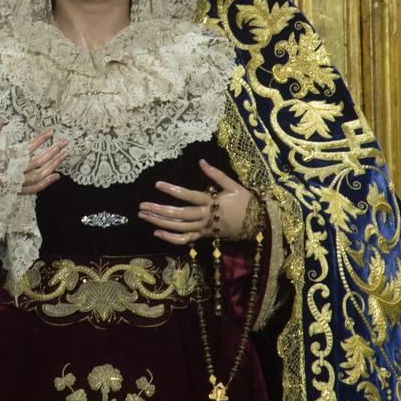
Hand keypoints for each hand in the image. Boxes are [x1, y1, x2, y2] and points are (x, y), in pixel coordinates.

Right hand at [0, 124, 69, 204]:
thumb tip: (1, 122)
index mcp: (0, 163)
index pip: (24, 151)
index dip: (38, 142)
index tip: (50, 133)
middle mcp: (9, 175)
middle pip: (36, 164)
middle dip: (52, 153)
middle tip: (64, 144)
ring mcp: (13, 185)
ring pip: (37, 177)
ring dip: (52, 166)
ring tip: (63, 156)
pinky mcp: (13, 192)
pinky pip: (33, 190)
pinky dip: (45, 184)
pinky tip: (56, 176)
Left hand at [138, 159, 254, 244]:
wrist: (258, 223)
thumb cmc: (245, 201)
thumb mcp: (232, 185)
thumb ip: (216, 174)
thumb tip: (201, 161)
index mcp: (212, 202)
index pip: (189, 196)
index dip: (173, 190)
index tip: (157, 184)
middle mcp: (206, 216)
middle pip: (179, 215)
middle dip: (159, 210)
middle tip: (142, 206)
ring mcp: (204, 229)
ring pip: (179, 228)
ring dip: (160, 222)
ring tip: (143, 215)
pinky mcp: (204, 236)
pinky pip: (186, 240)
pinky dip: (171, 239)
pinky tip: (156, 232)